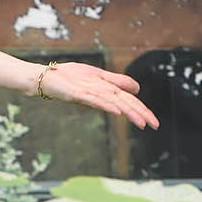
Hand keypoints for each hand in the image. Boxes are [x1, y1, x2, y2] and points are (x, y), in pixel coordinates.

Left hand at [36, 62, 159, 128]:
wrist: (47, 77)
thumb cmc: (70, 76)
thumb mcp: (98, 75)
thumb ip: (117, 81)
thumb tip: (137, 89)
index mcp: (106, 92)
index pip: (129, 101)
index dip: (142, 110)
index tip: (155, 122)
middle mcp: (99, 95)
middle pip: (124, 104)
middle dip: (140, 114)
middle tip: (154, 126)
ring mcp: (89, 95)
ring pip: (113, 103)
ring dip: (128, 112)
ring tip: (141, 122)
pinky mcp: (77, 93)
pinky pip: (94, 99)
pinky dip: (106, 104)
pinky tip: (117, 111)